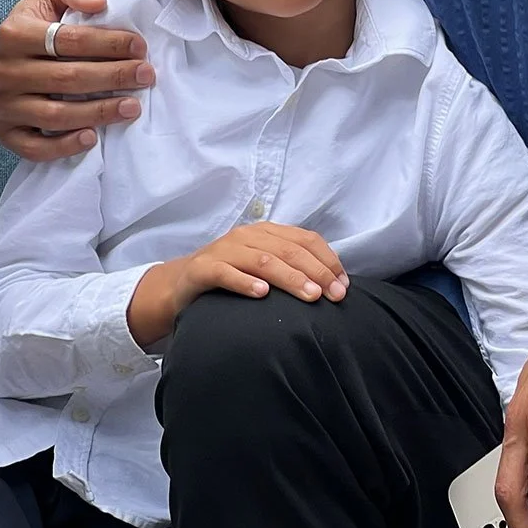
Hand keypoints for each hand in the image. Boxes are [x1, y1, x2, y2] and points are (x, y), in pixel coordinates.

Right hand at [0, 0, 153, 159]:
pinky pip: (33, 147)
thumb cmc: (44, 19)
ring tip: (133, 106)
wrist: (17, 50)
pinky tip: (92, 138)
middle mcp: (3, 70)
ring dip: (98, 113)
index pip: (68, 40)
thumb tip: (97, 3)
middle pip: (65, 79)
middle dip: (113, 77)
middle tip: (147, 76)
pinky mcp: (5, 131)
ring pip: (54, 115)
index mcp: (13, 33)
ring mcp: (3, 104)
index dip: (109, 43)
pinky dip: (62, 147)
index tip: (141, 46)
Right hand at [128, 223, 347, 345]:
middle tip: (334, 295)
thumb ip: (292, 267)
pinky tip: (262, 294)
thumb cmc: (233, 276)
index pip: (305, 240)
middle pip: (288, 250)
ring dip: (290, 278)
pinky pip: (226, 273)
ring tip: (310, 295)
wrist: (183, 283)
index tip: (344, 285)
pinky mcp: (202, 269)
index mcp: (267, 232)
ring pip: (263, 260)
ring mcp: (224, 250)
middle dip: (316, 272)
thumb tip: (334, 285)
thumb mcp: (264, 266)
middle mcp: (247, 236)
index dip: (327, 260)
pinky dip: (245, 282)